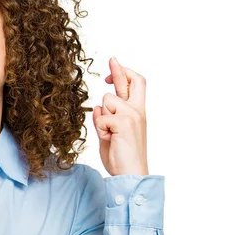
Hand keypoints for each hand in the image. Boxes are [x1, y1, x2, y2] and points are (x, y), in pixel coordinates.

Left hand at [92, 57, 148, 176]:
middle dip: (119, 70)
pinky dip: (100, 128)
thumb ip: (106, 119)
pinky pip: (101, 117)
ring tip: (110, 134)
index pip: (136, 85)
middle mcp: (137, 111)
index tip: (113, 66)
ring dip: (102, 117)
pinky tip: (109, 139)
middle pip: (131, 81)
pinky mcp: (124, 123)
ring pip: (107, 101)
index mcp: (137, 113)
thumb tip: (97, 108)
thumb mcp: (110, 134)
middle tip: (112, 60)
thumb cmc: (121, 157)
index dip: (124, 73)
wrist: (130, 175)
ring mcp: (132, 116)